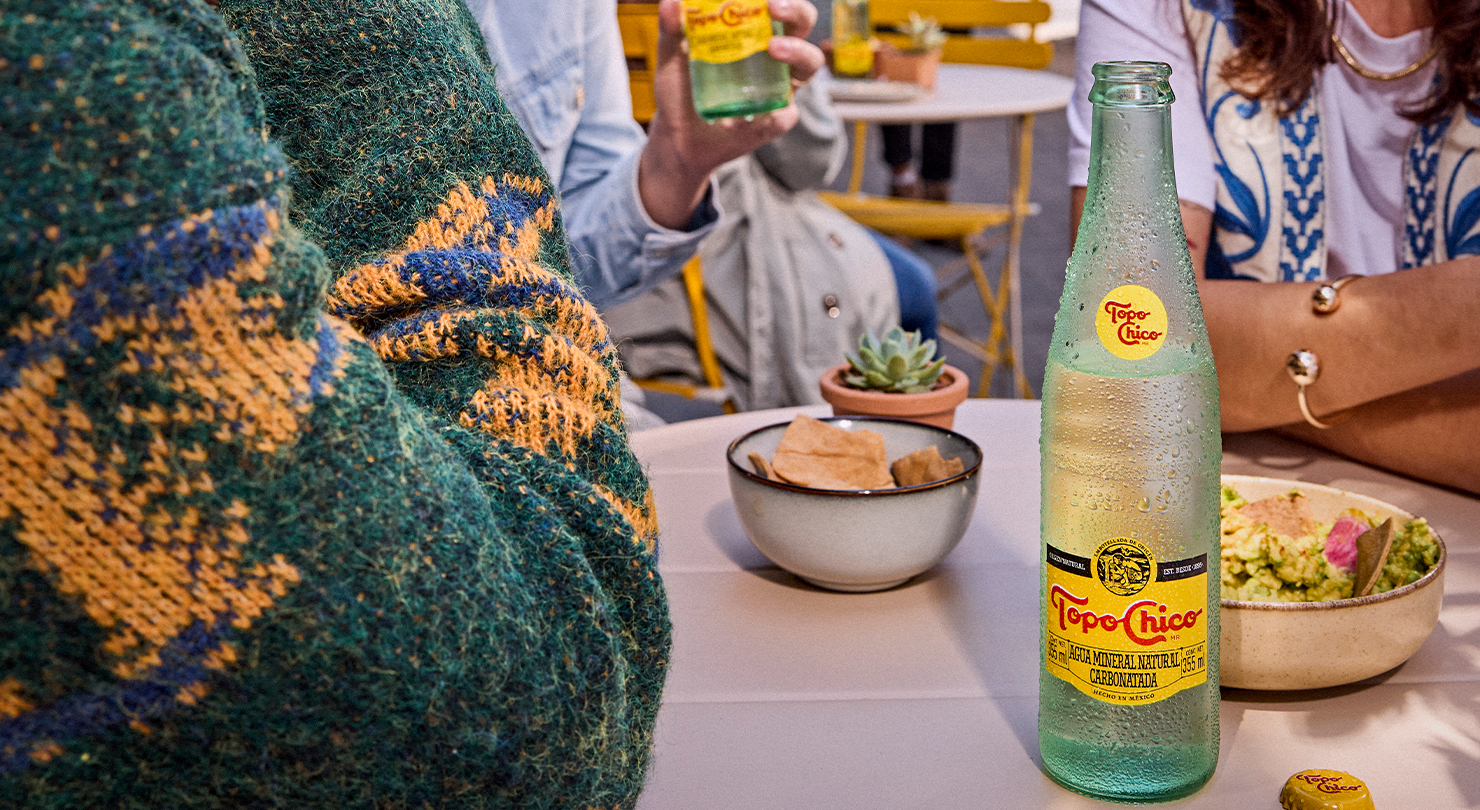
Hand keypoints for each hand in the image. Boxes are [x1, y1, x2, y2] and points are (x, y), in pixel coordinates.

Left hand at [638, 0, 824, 228]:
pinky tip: (738, 121)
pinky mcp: (776, 120)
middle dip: (796, 13)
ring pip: (809, 65)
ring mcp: (779, 87)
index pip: (778, 7)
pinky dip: (766, 115)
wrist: (677, 137)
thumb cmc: (680, 91)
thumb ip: (670, 29)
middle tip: (773, 10)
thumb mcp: (671, 58)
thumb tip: (670, 1)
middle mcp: (774, 56)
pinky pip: (784, 114)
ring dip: (797, 53)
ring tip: (773, 51)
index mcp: (753, 34)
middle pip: (802, 26)